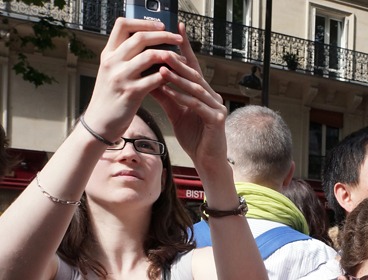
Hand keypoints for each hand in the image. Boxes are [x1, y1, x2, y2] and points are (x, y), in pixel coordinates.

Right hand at [83, 18, 184, 141]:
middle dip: (163, 36)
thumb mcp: (111, 72)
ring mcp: (121, 77)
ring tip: (182, 59)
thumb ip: (125, 57)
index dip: (143, 22)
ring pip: (149, 56)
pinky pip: (155, 79)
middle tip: (178, 38)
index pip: (122, 25)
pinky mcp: (131, 92)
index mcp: (108, 54)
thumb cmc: (110, 97)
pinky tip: (176, 76)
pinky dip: (168, 76)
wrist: (99, 122)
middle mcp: (112, 62)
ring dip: (170, 56)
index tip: (160, 25)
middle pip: (140, 38)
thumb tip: (148, 44)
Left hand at [149, 22, 227, 168]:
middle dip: (178, 61)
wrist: (207, 162)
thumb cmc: (194, 138)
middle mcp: (213, 97)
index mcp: (204, 93)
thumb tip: (150, 78)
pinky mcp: (217, 119)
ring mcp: (217, 107)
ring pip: (196, 88)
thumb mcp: (176, 113)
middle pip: (194, 75)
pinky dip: (182, 97)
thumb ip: (166, 96)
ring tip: (161, 68)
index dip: (185, 48)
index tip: (176, 30)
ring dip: (177, 78)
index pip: (193, 67)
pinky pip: (197, 105)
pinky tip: (168, 90)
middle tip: (161, 49)